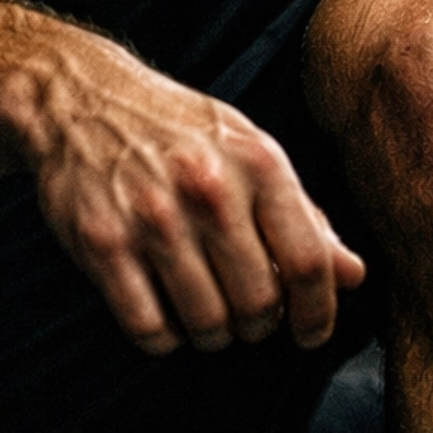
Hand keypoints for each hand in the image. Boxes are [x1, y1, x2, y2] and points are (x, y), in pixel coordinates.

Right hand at [6, 36, 365, 355]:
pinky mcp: (103, 243)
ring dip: (212, 334)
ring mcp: (152, 216)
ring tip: (205, 311)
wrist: (79, 96)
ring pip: (208, 325)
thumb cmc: (177, 129)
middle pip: (259, 304)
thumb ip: (302, 213)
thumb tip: (354, 275)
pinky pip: (150, 330)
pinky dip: (164, 337)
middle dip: (258, 325)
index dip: (318, 313)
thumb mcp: (247, 150)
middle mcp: (207, 188)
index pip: (308, 262)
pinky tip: (162, 310)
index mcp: (255, 161)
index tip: (310, 331)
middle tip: (245, 314)